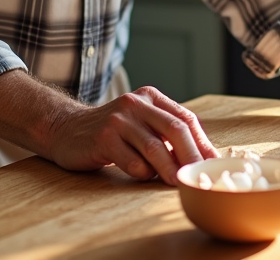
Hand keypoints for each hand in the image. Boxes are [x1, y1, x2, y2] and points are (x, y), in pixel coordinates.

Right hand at [46, 86, 218, 184]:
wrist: (66, 129)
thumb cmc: (112, 132)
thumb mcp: (140, 122)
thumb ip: (166, 133)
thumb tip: (203, 157)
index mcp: (150, 97)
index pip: (185, 118)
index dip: (202, 142)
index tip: (213, 164)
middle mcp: (136, 104)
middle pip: (175, 129)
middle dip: (192, 156)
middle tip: (200, 177)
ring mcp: (119, 120)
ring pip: (155, 148)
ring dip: (170, 169)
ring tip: (178, 183)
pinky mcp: (103, 139)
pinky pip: (132, 162)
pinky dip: (143, 173)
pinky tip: (143, 175)